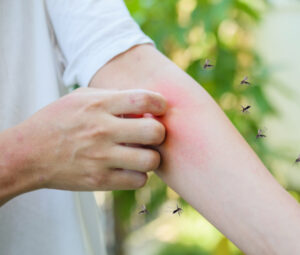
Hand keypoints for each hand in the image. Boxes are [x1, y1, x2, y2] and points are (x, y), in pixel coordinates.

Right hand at [18, 88, 166, 190]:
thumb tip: (144, 105)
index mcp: (99, 105)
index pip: (144, 99)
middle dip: (159, 132)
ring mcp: (101, 158)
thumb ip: (113, 97)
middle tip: (151, 134)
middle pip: (154, 132)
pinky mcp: (99, 181)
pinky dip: (139, 175)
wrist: (28, 154)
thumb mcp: (81, 98)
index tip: (159, 108)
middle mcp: (102, 131)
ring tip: (141, 153)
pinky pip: (138, 181)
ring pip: (150, 160)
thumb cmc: (58, 120)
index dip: (160, 103)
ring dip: (151, 157)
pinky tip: (129, 168)